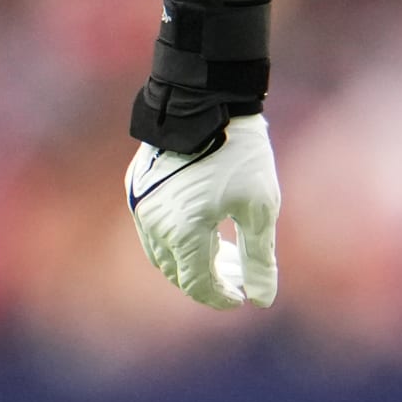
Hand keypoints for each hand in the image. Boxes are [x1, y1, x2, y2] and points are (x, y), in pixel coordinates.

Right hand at [126, 114, 279, 309]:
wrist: (207, 101)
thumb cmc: (240, 154)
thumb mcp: (260, 209)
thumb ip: (259, 259)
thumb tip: (263, 300)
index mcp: (182, 232)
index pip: (197, 284)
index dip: (220, 297)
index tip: (242, 298)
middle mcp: (153, 223)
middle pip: (178, 272)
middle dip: (209, 280)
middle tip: (240, 277)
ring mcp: (141, 204)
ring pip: (162, 252)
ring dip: (192, 260)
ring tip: (227, 254)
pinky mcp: (138, 186)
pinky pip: (153, 228)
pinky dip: (177, 238)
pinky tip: (206, 229)